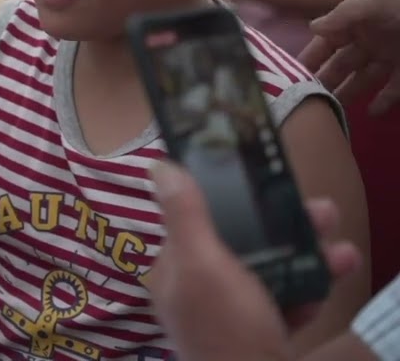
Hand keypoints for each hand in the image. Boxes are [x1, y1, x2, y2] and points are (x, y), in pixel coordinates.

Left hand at [145, 162, 362, 360]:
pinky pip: (284, 303)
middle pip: (240, 244)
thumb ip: (185, 215)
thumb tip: (157, 164)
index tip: (265, 183)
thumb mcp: (203, 265)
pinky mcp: (258, 334)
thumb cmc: (228, 328)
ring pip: (268, 271)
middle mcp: (198, 292)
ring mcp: (228, 315)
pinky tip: (331, 280)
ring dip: (307, 255)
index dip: (233, 200)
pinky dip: (309, 290)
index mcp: (175, 272)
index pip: (198, 222)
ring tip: (340, 250)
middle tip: (322, 212)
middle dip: (283, 226)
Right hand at [300, 0, 399, 112]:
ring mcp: (391, 56)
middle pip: (343, 64)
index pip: (328, 41)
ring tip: (333, 110)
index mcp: (359, 22)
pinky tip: (371, 112)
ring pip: (364, 79)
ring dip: (349, 93)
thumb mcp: (378, 2)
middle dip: (326, 80)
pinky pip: (395, 89)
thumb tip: (313, 28)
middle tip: (307, 100)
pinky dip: (384, 101)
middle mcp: (371, 40)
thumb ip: (346, 14)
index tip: (292, 75)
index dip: (311, 57)